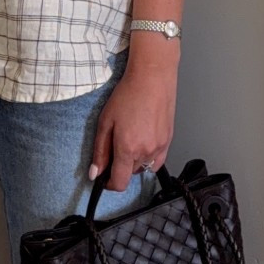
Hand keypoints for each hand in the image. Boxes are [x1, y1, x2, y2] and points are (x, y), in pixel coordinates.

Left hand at [89, 47, 177, 192]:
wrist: (152, 78)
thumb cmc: (128, 95)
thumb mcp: (105, 122)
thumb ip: (100, 151)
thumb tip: (95, 173)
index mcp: (128, 148)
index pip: (119, 182)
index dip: (109, 184)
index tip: (104, 178)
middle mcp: (146, 152)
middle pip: (130, 174)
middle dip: (119, 167)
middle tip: (114, 147)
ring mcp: (160, 148)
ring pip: (143, 167)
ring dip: (133, 162)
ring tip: (129, 140)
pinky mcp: (168, 141)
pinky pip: (157, 162)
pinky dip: (148, 159)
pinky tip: (142, 144)